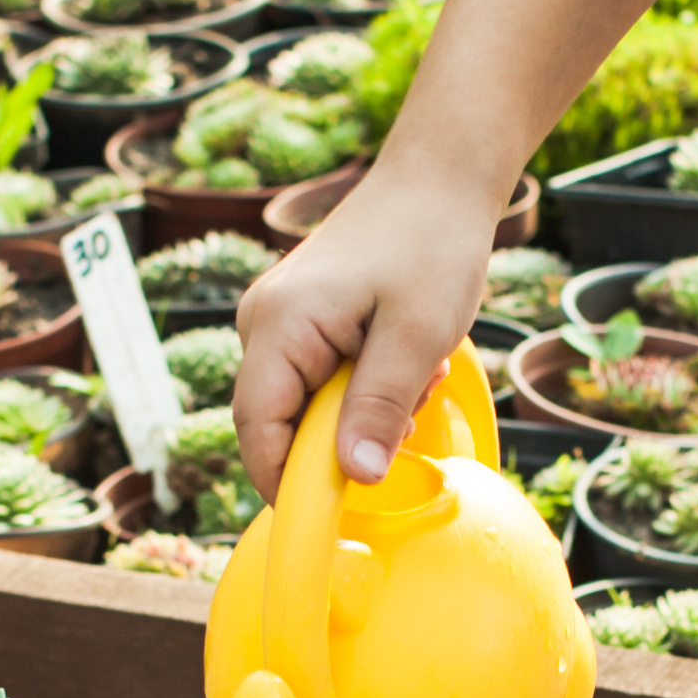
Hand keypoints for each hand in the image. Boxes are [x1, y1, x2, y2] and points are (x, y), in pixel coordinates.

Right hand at [235, 160, 498, 493]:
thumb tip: (352, 477)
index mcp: (279, 324)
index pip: (257, 429)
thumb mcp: (418, 334)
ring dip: (366, 409)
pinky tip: (407, 357)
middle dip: (346, 437)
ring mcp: (278, 321)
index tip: (334, 518)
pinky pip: (321, 380)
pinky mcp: (300, 321)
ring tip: (419, 368)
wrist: (439, 179)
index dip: (287, 483)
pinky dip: (366, 384)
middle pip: (280, 423)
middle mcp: (262, 323)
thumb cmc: (432, 243)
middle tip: (412, 405)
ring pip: (307, 405)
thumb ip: (379, 407)